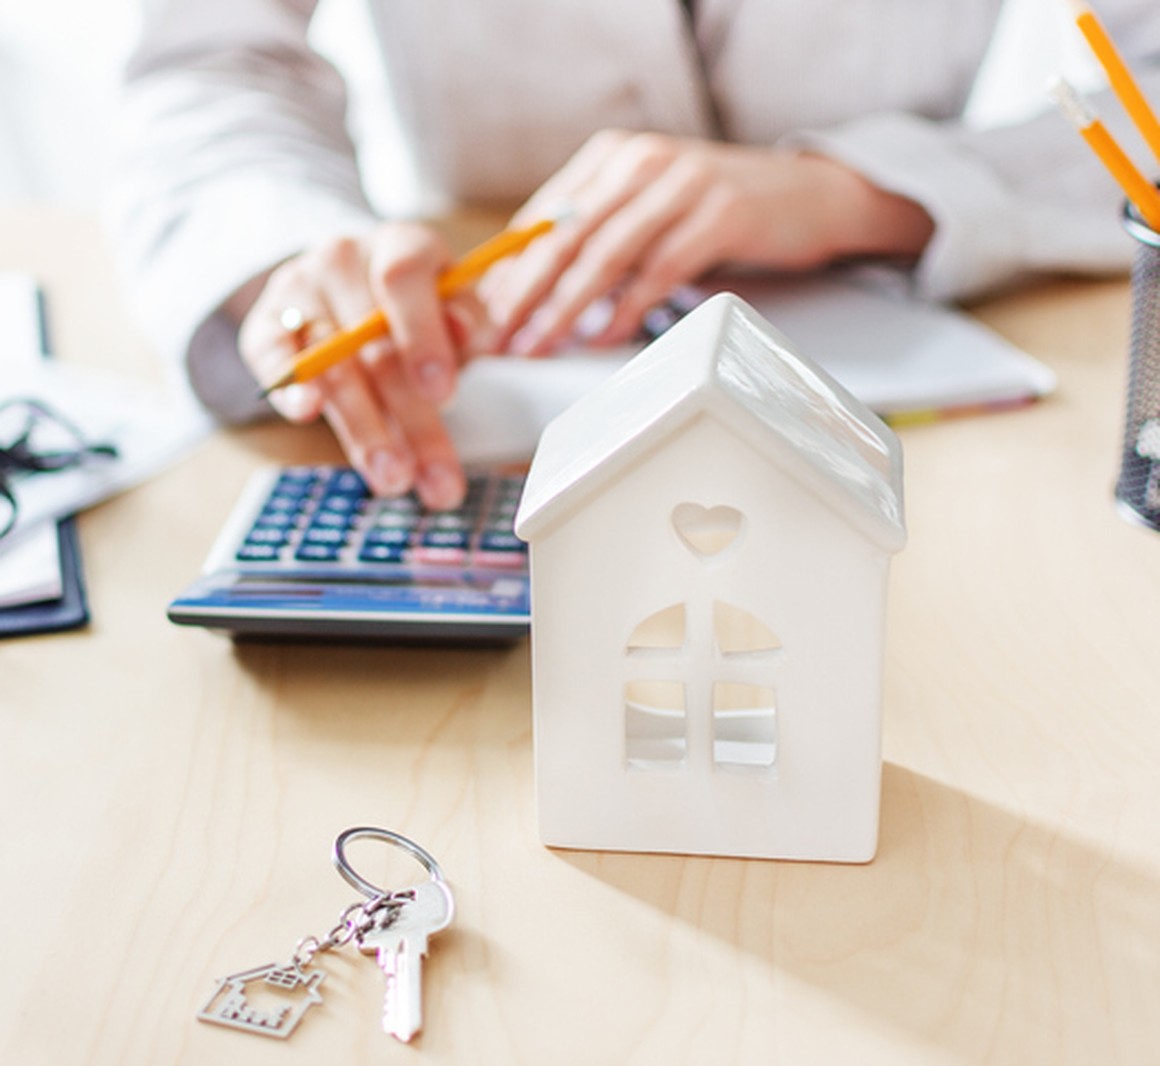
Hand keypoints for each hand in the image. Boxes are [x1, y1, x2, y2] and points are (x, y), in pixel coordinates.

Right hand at [239, 222, 492, 509]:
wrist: (351, 283)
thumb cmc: (418, 306)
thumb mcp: (454, 304)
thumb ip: (469, 320)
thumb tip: (469, 336)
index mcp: (401, 245)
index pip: (404, 279)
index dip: (423, 337)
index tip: (444, 395)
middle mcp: (344, 257)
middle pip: (373, 344)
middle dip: (411, 421)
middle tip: (436, 480)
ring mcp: (298, 288)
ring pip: (332, 366)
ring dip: (365, 431)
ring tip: (394, 479)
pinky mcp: (266, 322)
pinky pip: (271, 357)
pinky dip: (289, 388)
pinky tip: (306, 414)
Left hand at [483, 130, 933, 354]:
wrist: (809, 194)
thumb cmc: (717, 210)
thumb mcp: (648, 208)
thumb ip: (597, 235)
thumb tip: (532, 291)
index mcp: (612, 157)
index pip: (543, 217)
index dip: (508, 271)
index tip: (482, 316)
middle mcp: (641, 162)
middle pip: (564, 235)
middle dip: (525, 293)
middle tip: (500, 338)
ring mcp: (682, 185)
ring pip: (606, 254)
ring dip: (566, 308)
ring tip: (541, 346)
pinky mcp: (721, 214)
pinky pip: (661, 271)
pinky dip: (628, 310)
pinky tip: (605, 337)